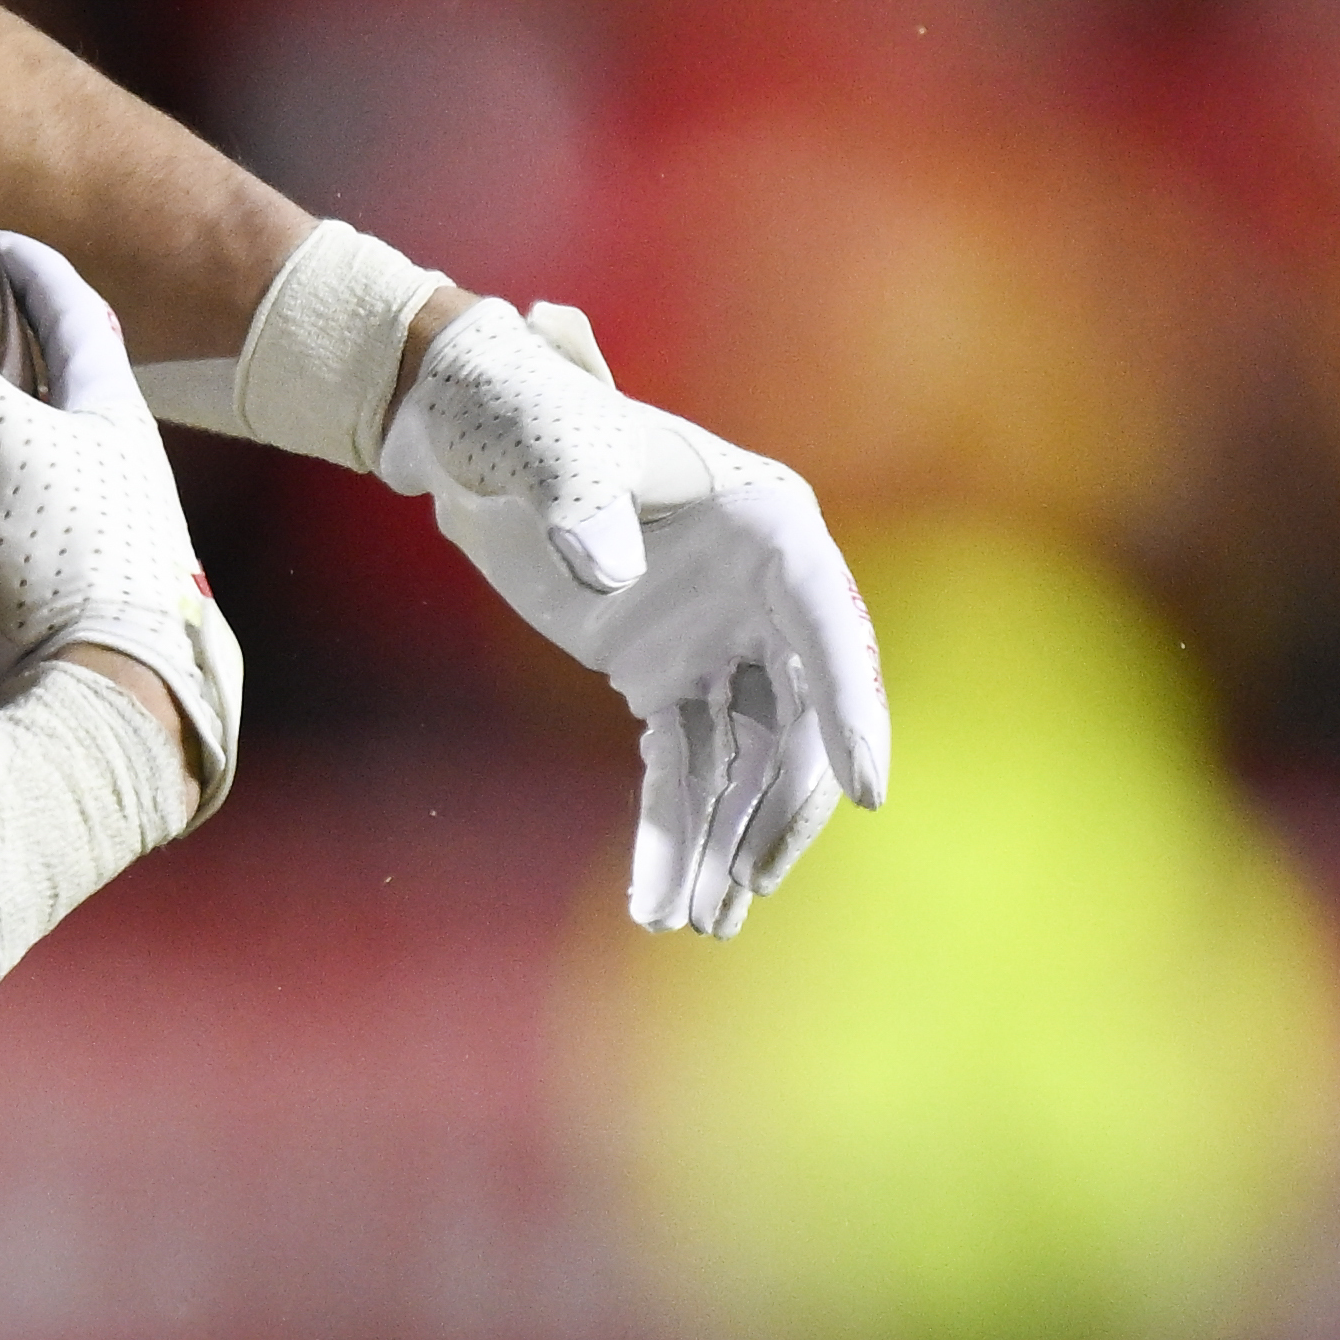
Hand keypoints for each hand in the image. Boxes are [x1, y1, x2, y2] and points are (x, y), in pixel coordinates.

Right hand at [0, 234, 238, 819]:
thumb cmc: (62, 557)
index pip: (81, 316)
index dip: (37, 271)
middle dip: (12, 357)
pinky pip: (17, 535)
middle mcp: (122, 478)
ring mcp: (102, 546)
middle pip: (68, 392)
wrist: (106, 701)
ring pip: (44, 468)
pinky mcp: (70, 606)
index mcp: (117, 419)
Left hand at [381, 300, 888, 934]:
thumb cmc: (526, 417)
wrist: (472, 438)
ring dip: (722, 841)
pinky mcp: (663, 679)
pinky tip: (655, 898)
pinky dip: (671, 830)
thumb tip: (609, 576)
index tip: (867, 793)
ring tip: (695, 922)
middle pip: (796, 717)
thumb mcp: (550, 443)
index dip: (851, 710)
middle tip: (744, 887)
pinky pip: (681, 767)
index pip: (829, 625)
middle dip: (776, 809)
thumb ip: (582, 500)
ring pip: (742, 761)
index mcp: (770, 521)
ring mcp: (718, 642)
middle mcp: (763, 590)